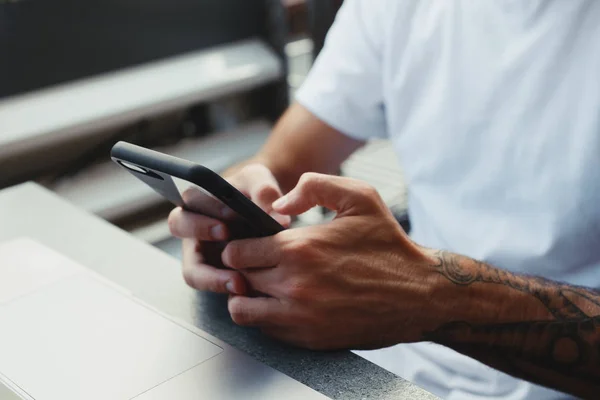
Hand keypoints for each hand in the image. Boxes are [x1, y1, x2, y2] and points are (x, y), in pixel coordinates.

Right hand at [168, 164, 290, 294]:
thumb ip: (266, 193)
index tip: (229, 215)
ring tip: (239, 282)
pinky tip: (246, 288)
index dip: (206, 205)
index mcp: (200, 198)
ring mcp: (200, 250)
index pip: (190, 200)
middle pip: (178, 227)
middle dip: (200, 230)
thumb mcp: (261, 182)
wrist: (263, 207)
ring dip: (211, 277)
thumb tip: (278, 220)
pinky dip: (224, 286)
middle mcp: (193, 224)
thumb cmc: (255, 189)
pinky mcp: (212, 270)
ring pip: (191, 268)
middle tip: (226, 234)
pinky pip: (210, 283)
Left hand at [221, 173, 442, 349]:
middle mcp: (293, 285)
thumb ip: (313, 186)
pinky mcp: (309, 339)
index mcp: (298, 248)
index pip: (237, 251)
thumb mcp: (359, 197)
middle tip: (258, 263)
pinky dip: (268, 316)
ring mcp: (299, 316)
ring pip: (243, 309)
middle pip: (238, 278)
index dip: (240, 245)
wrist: (419, 294)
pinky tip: (285, 302)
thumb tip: (279, 202)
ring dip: (248, 296)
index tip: (251, 244)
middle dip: (243, 269)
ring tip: (264, 286)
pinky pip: (267, 330)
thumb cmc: (388, 245)